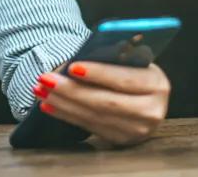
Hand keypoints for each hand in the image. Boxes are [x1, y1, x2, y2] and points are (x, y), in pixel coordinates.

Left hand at [32, 62, 170, 146]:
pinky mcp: (122, 140)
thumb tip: (78, 57)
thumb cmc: (130, 68)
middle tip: (45, 79)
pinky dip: (66, 115)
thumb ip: (112, 56)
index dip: (98, 73)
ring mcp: (138, 130)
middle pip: (106, 102)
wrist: (143, 94)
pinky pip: (89, 127)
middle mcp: (152, 110)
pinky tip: (48, 105)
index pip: (124, 78)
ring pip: (94, 116)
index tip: (72, 66)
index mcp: (156, 83)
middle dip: (71, 90)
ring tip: (41, 90)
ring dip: (63, 103)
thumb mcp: (129, 59)